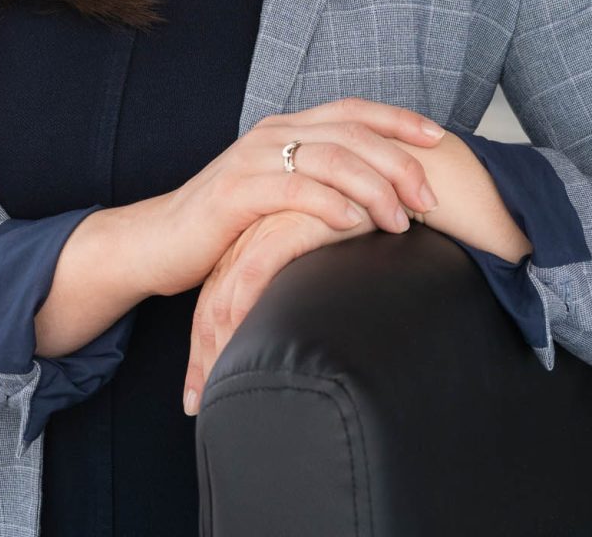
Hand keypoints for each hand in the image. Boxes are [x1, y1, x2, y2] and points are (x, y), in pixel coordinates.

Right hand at [137, 96, 444, 300]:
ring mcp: (252, 159)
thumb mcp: (279, 194)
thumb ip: (319, 183)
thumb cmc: (228, 225)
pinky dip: (330, 205)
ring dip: (374, 189)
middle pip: (352, 132)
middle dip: (399, 162)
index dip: (398, 119)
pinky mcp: (236, 193)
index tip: (440, 138)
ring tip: (400, 222)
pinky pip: (293, 190)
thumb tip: (381, 198)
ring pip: (330, 158)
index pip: (353, 110)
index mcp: (286, 127)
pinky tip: (353, 225)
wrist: (159, 241)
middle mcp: (272, 132)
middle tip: (430, 200)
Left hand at [181, 205, 381, 414]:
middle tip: (196, 404)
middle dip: (201, 356)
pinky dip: (243, 316)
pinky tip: (242, 351)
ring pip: (224, 295)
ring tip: (213, 393)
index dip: (204, 344)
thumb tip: (297, 334)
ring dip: (217, 349)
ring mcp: (264, 228)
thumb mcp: (325, 261)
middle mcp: (251, 234)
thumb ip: (302, 283)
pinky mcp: (285, 226)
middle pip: (210, 301)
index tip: (196, 394)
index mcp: (254, 239)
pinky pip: (253, 276)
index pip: (216, 298)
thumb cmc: (369, 228)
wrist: (394, 186)